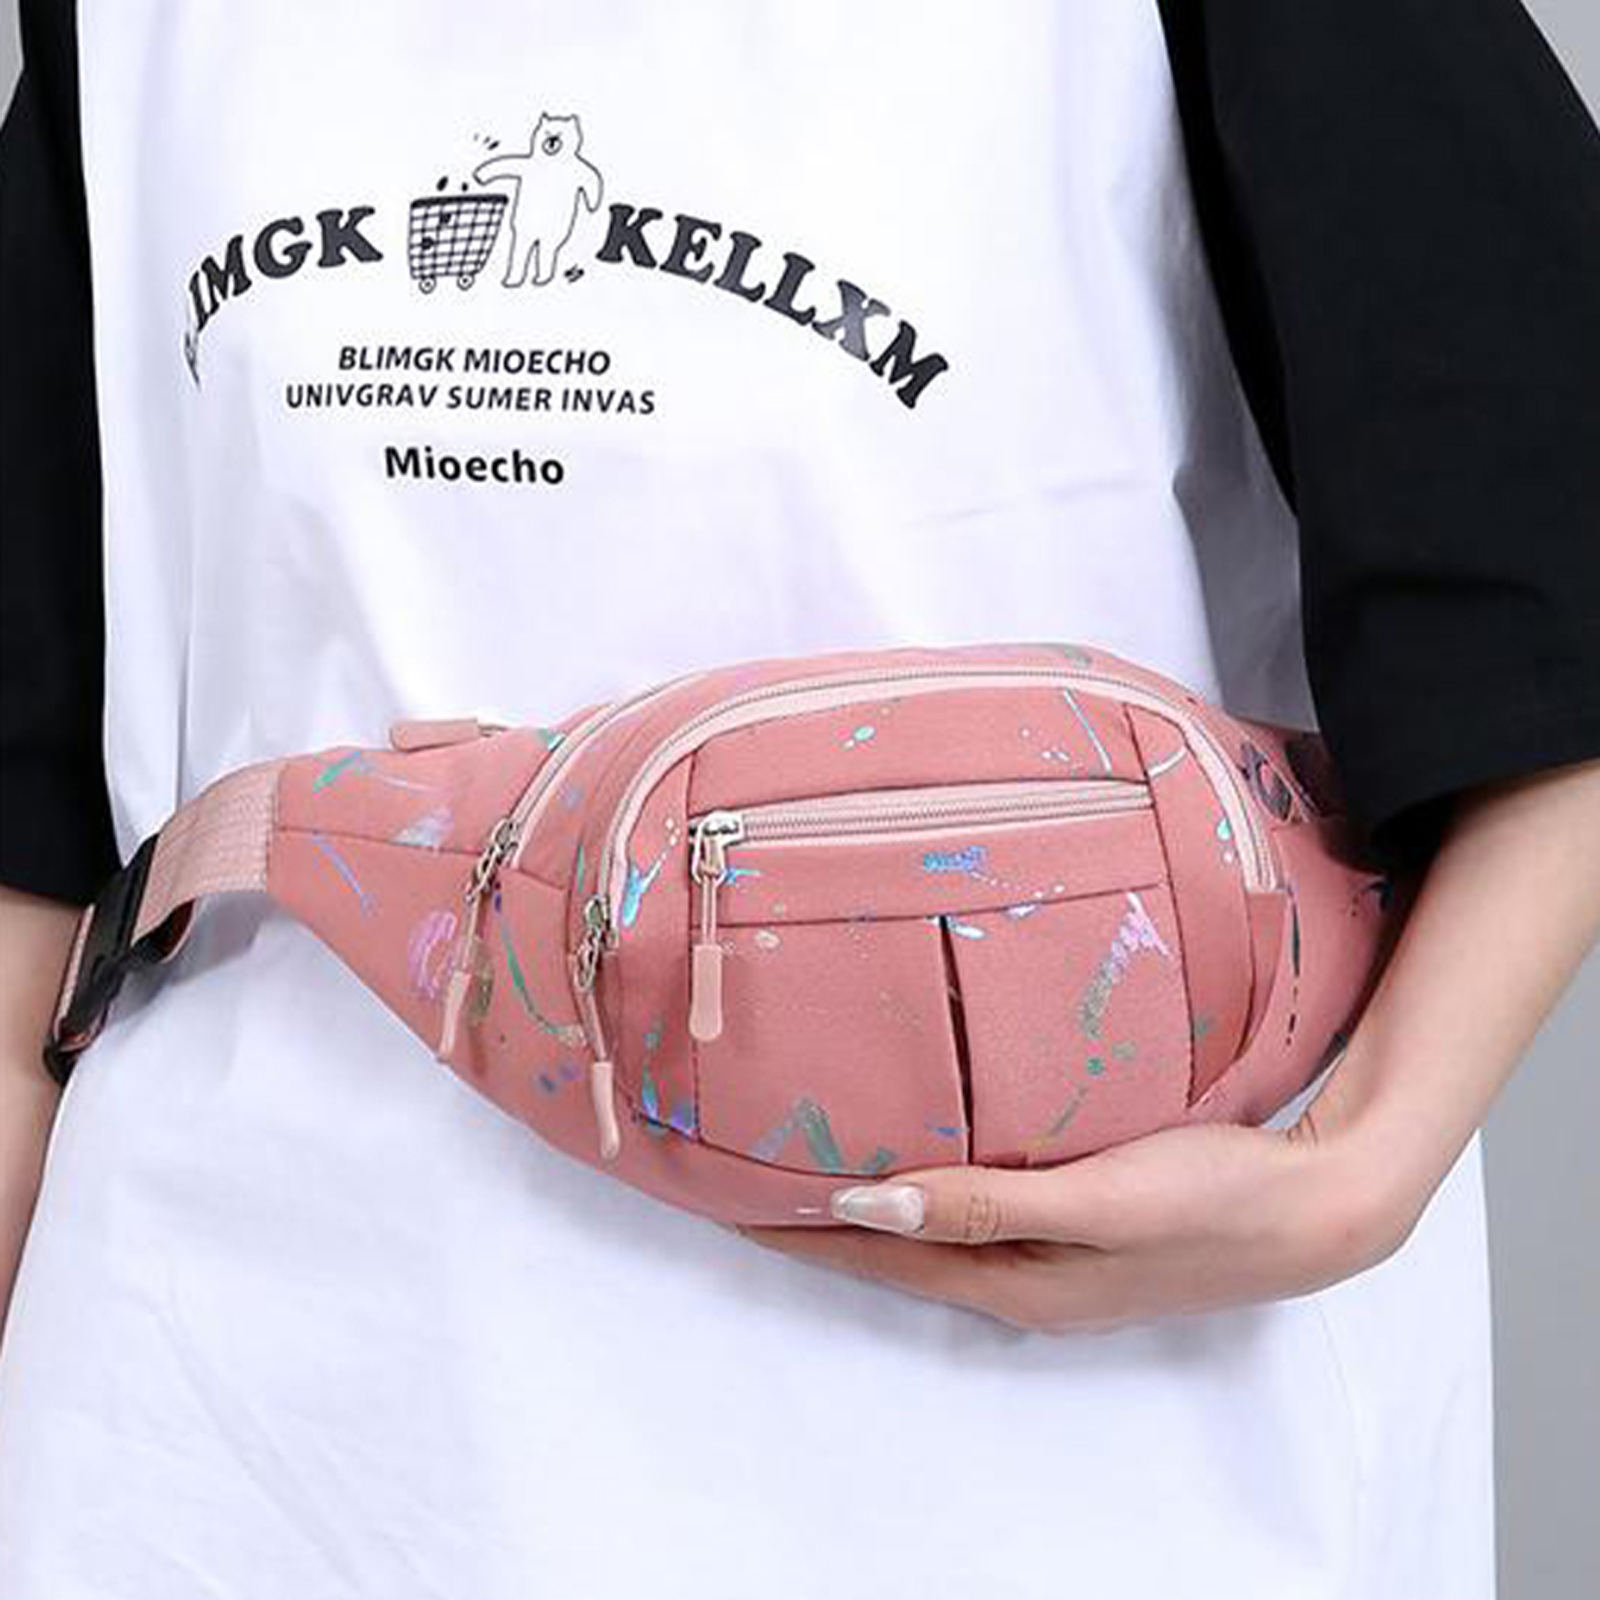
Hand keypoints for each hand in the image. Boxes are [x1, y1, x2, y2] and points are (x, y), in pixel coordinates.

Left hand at [734, 1078, 1419, 1333]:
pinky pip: (980, 1212)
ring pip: (935, 1230)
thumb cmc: (1215, 1199)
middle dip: (819, 1221)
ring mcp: (1055, 1260)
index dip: (803, 1228)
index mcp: (1018, 1282)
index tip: (733, 1199)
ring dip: (872, 1206)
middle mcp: (1025, 1280)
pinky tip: (924, 1163)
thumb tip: (867, 1201)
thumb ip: (986, 1202)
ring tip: (811, 1169)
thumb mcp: (1098, 1200)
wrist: (1322, 1205)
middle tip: (750, 1178)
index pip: (880, 1252)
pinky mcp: (1082, 1228)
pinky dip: (932, 1190)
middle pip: (897, 1249)